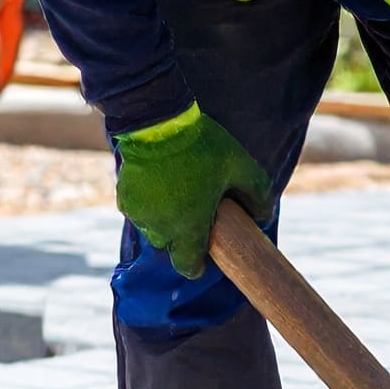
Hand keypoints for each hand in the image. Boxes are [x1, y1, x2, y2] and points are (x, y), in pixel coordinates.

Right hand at [115, 105, 273, 279]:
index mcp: (189, 227)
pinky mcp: (124, 196)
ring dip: (164, 221)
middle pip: (171, 247)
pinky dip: (148, 205)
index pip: (188, 267)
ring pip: (153, 229)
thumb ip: (258, 193)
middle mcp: (160, 227)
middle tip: (195, 215)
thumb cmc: (202, 146)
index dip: (197, 265)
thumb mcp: (241, 165)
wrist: (156, 121)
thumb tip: (265, 216)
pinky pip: (137, 211)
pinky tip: (159, 187)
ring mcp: (139, 213)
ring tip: (178, 198)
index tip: (204, 256)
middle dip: (182, 238)